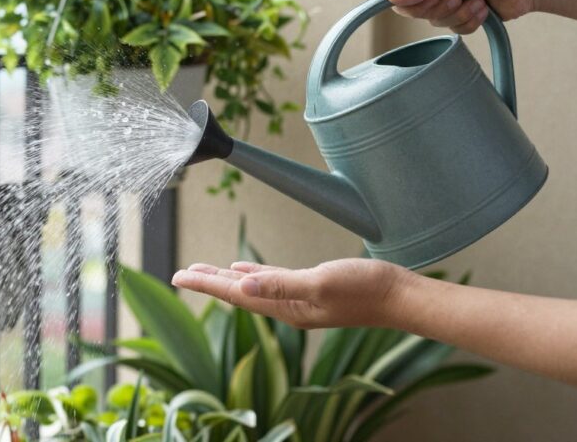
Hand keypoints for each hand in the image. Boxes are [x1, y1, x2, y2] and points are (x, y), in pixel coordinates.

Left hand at [171, 258, 411, 328]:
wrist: (399, 296)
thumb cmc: (365, 289)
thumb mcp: (320, 282)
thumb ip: (282, 284)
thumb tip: (243, 282)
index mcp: (286, 307)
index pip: (236, 294)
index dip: (205, 284)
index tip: (178, 275)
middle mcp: (287, 307)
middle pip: (238, 292)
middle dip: (208, 282)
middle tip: (180, 273)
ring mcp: (299, 299)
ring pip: (252, 286)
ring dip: (227, 279)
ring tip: (203, 272)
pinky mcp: (311, 288)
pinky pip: (272, 281)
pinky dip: (254, 274)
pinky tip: (244, 269)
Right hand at [384, 0, 538, 33]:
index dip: (409, 1)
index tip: (429, 0)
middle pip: (414, 9)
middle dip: (439, 8)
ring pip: (434, 20)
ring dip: (458, 15)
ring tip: (476, 0)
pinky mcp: (460, 11)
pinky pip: (452, 28)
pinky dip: (468, 21)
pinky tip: (483, 8)